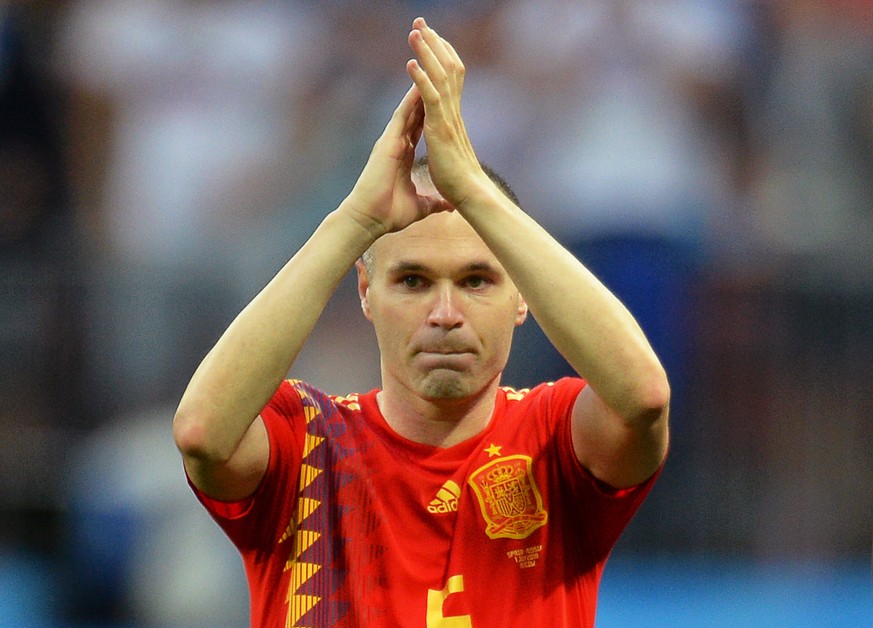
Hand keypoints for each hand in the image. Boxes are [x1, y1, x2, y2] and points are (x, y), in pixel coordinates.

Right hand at [342, 85, 446, 237]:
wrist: (369, 219)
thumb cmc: (389, 214)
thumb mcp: (420, 207)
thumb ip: (433, 202)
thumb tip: (448, 206)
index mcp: (404, 156)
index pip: (420, 129)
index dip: (430, 113)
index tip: (442, 98)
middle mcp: (397, 144)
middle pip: (415, 113)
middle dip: (425, 94)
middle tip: (436, 73)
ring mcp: (391, 141)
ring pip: (408, 109)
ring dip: (418, 89)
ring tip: (428, 69)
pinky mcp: (388, 142)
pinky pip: (401, 116)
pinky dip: (410, 100)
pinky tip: (418, 84)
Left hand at [406, 17, 483, 208]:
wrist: (470, 196)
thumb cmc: (461, 185)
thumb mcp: (452, 161)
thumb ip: (452, 150)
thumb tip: (455, 161)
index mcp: (452, 118)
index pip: (450, 79)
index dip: (441, 56)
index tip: (431, 37)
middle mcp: (452, 112)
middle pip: (446, 68)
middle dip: (433, 43)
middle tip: (421, 21)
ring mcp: (447, 118)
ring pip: (438, 77)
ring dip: (426, 52)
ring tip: (415, 31)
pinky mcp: (441, 129)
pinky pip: (430, 98)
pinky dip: (421, 79)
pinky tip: (411, 63)